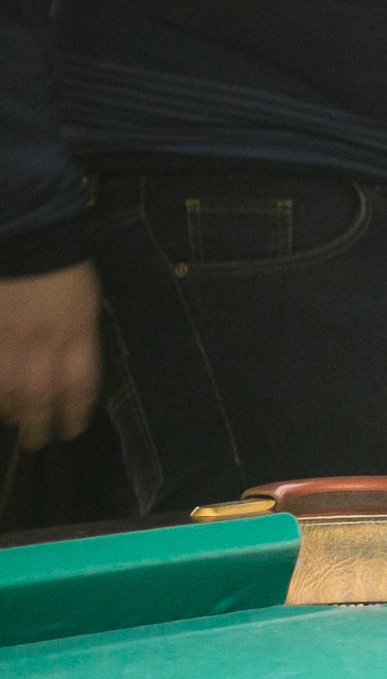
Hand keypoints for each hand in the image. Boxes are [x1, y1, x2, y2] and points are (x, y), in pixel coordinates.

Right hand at [0, 262, 100, 452]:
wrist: (31, 238)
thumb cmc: (65, 269)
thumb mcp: (87, 307)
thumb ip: (78, 340)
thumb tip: (70, 371)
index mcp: (78, 334)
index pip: (79, 388)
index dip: (74, 415)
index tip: (71, 429)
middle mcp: (44, 342)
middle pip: (41, 397)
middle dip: (40, 425)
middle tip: (38, 440)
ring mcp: (10, 339)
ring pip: (7, 390)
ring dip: (10, 411)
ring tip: (15, 421)